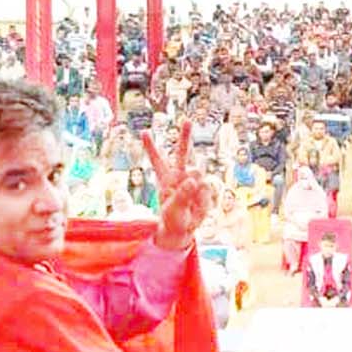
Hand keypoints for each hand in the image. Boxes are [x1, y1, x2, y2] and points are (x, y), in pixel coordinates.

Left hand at [148, 121, 209, 249]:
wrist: (184, 230)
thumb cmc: (172, 219)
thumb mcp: (173, 208)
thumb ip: (183, 193)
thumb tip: (194, 177)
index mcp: (166, 179)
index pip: (157, 160)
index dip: (151, 146)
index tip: (144, 131)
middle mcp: (180, 176)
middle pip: (182, 152)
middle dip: (185, 136)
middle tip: (187, 120)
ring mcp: (193, 181)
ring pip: (198, 171)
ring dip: (196, 186)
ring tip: (191, 203)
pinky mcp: (205, 189)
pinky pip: (207, 189)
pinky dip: (204, 200)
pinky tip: (197, 207)